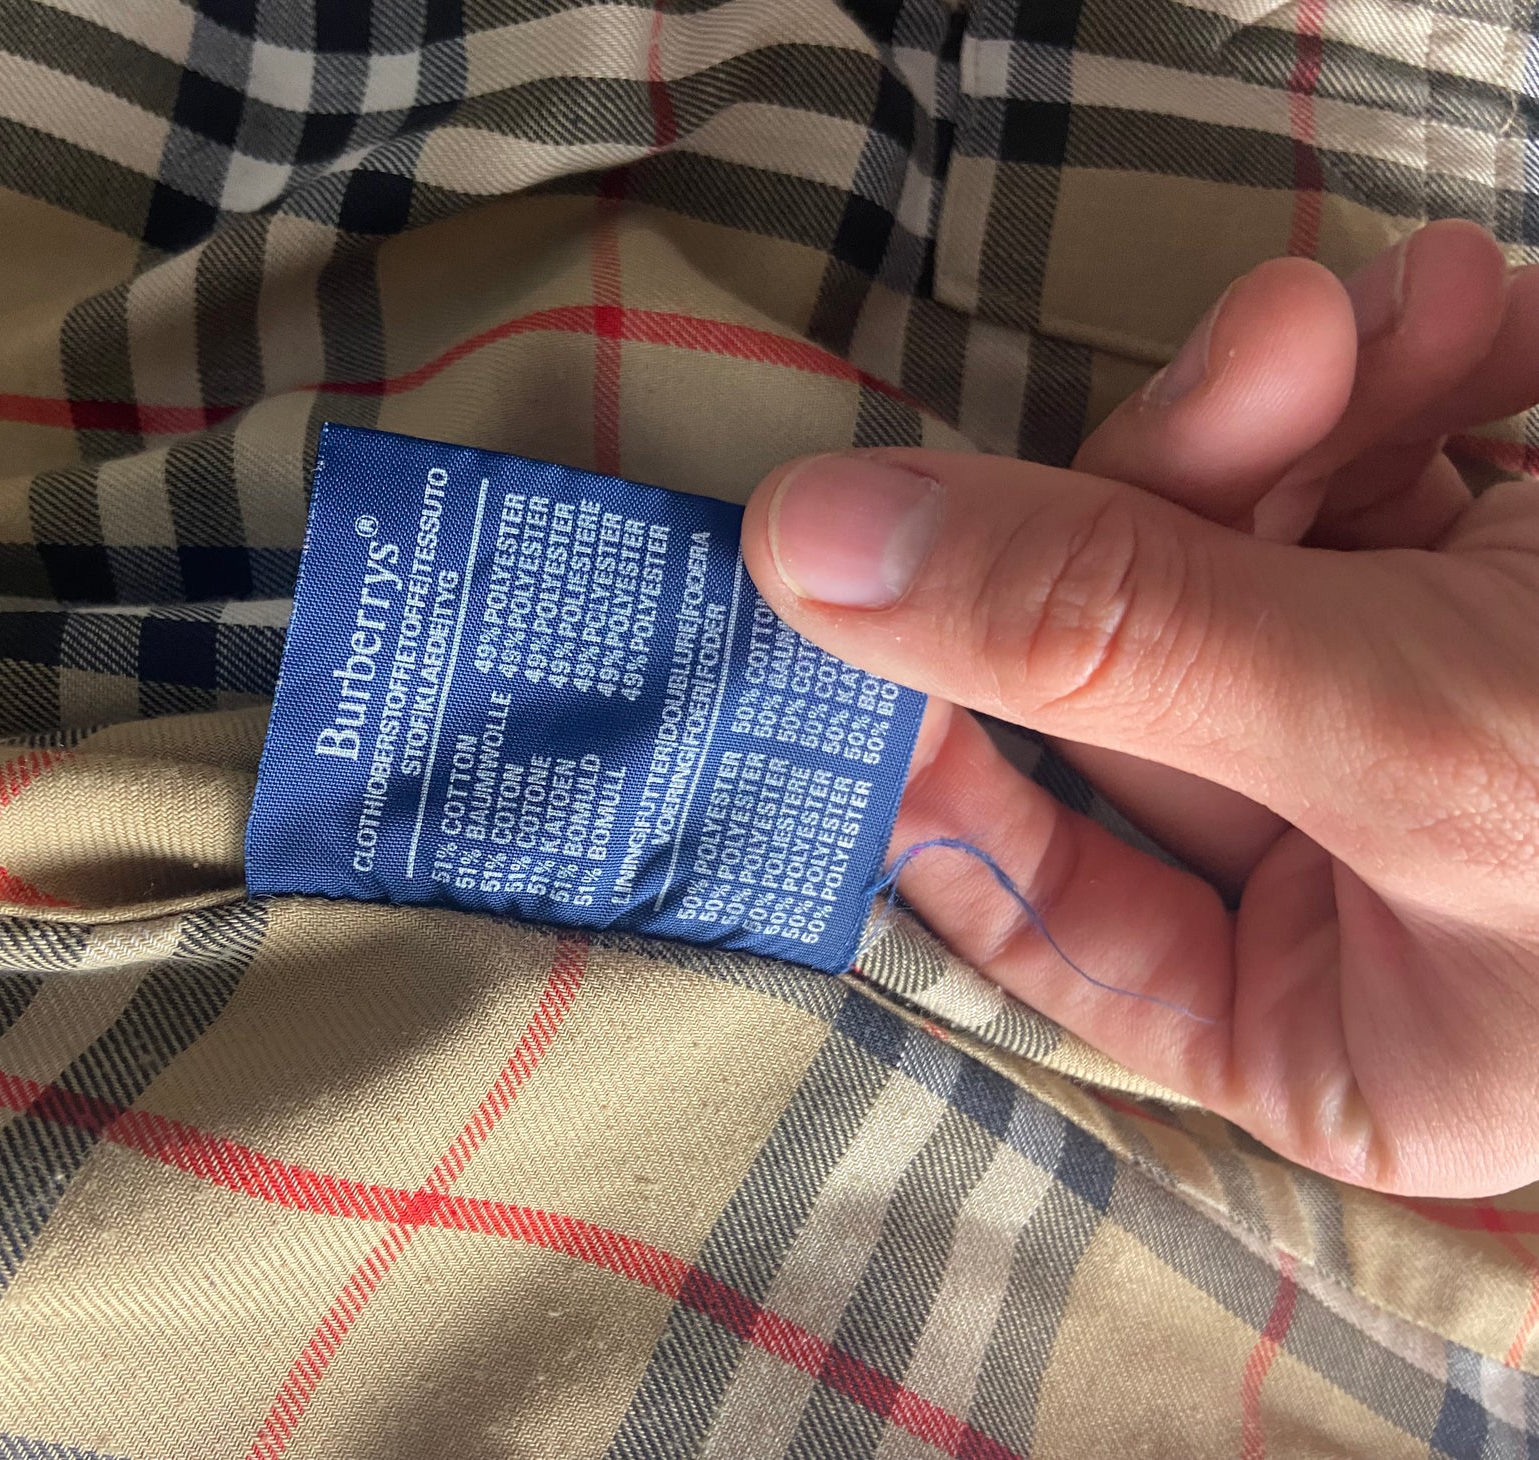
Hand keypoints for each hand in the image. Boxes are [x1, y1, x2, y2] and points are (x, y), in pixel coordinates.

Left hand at [740, 221, 1538, 1196]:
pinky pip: (1379, 474)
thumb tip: (803, 555)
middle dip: (1160, 497)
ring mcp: (1419, 722)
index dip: (917, 725)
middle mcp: (1346, 885)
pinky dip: (1402, 377)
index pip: (1022, 882)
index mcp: (1316, 1021)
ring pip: (1232, 547)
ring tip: (1379, 320)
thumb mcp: (1420, 737)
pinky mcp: (1501, 588)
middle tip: (1245, 371)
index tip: (849, 575)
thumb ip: (1109, 638)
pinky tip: (1469, 312)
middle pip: (1120, 669)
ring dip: (1285, 409)